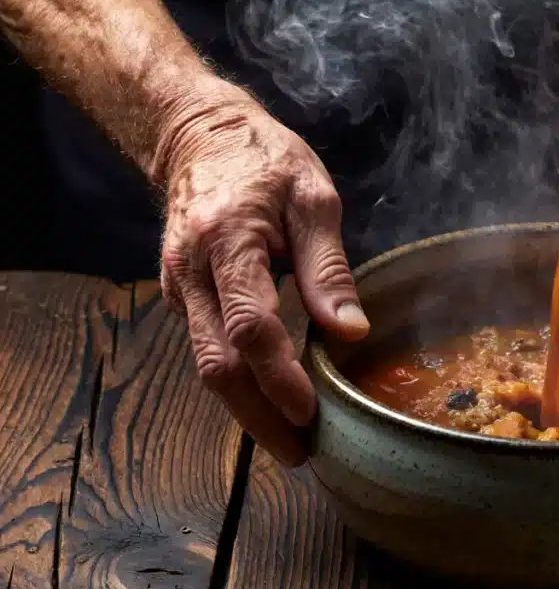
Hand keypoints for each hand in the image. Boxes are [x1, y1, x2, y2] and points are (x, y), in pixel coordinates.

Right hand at [158, 89, 369, 464]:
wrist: (196, 135)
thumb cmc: (264, 159)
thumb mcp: (312, 197)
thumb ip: (329, 268)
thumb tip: (351, 333)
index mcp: (229, 241)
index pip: (250, 325)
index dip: (279, 376)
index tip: (309, 412)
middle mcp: (191, 271)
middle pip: (216, 363)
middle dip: (258, 416)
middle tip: (298, 453)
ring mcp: (177, 285)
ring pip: (205, 364)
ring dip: (246, 409)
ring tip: (289, 441)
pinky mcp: (179, 294)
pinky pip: (205, 348)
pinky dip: (236, 382)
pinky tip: (267, 402)